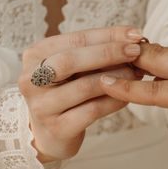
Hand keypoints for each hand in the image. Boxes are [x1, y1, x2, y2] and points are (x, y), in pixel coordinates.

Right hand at [19, 27, 143, 162]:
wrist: (49, 134)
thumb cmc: (65, 92)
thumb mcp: (73, 69)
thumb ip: (94, 53)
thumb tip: (131, 39)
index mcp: (35, 55)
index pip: (75, 39)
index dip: (107, 35)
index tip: (135, 34)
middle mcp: (31, 79)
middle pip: (71, 60)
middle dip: (108, 53)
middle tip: (136, 51)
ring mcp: (42, 106)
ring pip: (84, 86)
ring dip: (116, 78)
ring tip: (136, 74)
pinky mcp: (57, 128)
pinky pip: (92, 110)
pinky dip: (113, 101)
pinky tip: (127, 97)